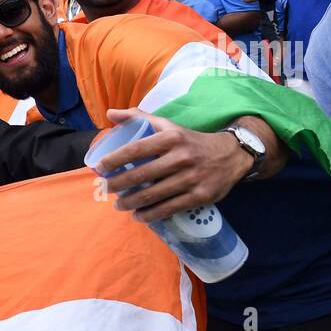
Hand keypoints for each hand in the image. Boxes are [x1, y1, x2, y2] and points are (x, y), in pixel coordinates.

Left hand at [94, 108, 253, 222]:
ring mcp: (191, 178)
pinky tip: (138, 216)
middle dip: (117, 185)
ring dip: (130, 203)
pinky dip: (150, 215)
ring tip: (118, 205)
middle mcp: (181, 157)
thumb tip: (109, 114)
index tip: (99, 168)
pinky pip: (169, 208)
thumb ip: (140, 118)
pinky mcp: (199, 196)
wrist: (232, 155)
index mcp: (171, 137)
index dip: (114, 159)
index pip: (136, 148)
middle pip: (141, 175)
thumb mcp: (169, 126)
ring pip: (153, 195)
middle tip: (104, 189)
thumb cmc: (190, 141)